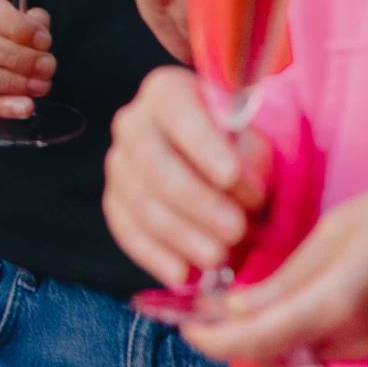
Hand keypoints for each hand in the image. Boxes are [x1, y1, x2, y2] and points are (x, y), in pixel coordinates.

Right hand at [103, 66, 270, 293]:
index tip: (232, 177)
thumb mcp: (252, 144)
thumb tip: (241, 192)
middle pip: (154, 163)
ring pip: (139, 202)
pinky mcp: (114, 202)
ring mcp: (118, 164)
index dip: (203, 144)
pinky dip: (154, 255)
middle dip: (196, 201)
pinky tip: (183, 274)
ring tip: (219, 257)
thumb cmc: (237, 151)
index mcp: (167, 93)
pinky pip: (125, 230)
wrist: (211, 164)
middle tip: (235, 229)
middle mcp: (133, 123)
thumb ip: (250, 162)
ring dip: (180, 234)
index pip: (178, 112)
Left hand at [182, 173, 367, 366]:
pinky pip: (328, 349)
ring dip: (267, 335)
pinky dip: (299, 333)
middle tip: (208, 308)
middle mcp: (353, 339)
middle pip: (274, 355)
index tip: (184, 326)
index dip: (212, 341)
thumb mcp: (334, 234)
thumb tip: (232, 310)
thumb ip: (284, 280)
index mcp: (334, 304)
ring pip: (300, 355)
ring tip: (243, 299)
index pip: (255, 341)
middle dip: (236, 339)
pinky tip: (291, 302)